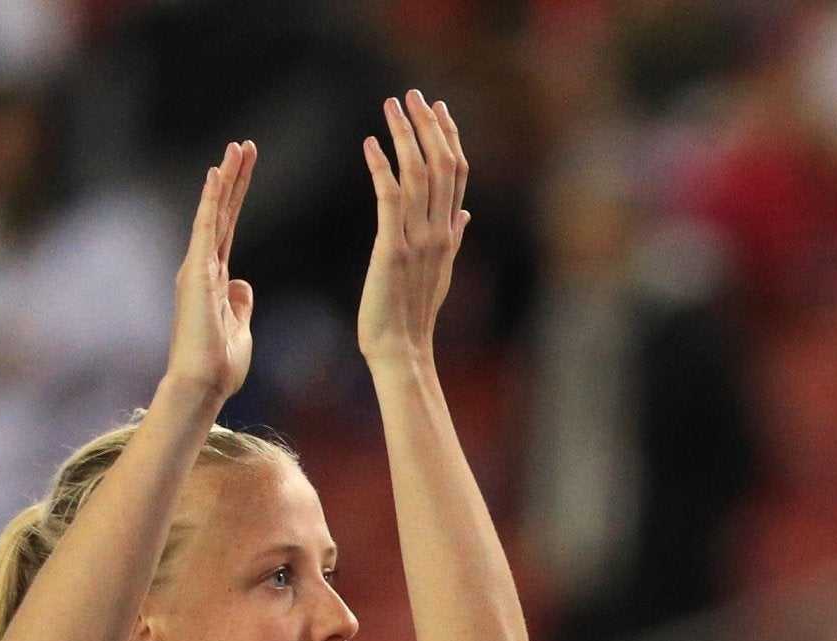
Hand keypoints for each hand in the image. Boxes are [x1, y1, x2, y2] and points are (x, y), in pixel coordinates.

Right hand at [166, 140, 255, 401]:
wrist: (203, 384)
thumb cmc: (219, 365)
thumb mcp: (239, 328)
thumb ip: (240, 303)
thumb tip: (243, 284)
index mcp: (215, 278)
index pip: (228, 227)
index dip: (236, 197)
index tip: (245, 169)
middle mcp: (202, 267)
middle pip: (221, 213)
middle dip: (233, 178)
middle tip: (244, 145)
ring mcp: (197, 268)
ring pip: (213, 214)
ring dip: (225, 180)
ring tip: (236, 149)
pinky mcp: (196, 274)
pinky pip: (205, 230)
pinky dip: (210, 202)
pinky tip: (216, 175)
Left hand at [359, 91, 468, 364]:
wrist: (401, 349)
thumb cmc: (414, 314)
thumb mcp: (441, 271)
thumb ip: (455, 236)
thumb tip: (466, 213)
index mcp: (450, 234)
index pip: (457, 175)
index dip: (449, 137)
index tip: (438, 108)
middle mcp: (440, 232)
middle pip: (441, 166)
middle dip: (428, 126)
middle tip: (413, 94)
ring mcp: (419, 240)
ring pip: (419, 175)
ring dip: (405, 136)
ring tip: (392, 106)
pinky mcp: (392, 249)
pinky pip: (389, 199)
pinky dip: (381, 168)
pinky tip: (370, 143)